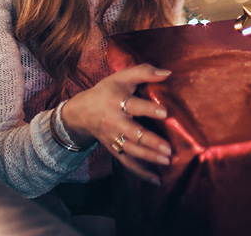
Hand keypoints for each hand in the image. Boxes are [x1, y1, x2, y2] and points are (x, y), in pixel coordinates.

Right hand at [60, 64, 171, 184]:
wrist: (81, 112)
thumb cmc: (107, 91)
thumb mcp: (121, 76)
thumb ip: (144, 71)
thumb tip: (168, 73)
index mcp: (117, 101)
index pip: (133, 105)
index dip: (148, 109)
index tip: (165, 112)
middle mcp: (115, 122)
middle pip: (133, 133)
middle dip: (150, 142)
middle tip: (168, 148)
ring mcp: (113, 138)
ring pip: (131, 150)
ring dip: (149, 157)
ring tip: (167, 161)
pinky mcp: (114, 149)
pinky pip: (127, 163)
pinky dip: (141, 173)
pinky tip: (157, 180)